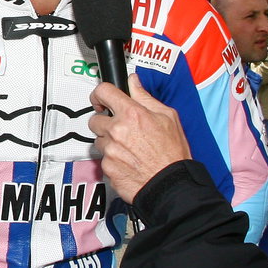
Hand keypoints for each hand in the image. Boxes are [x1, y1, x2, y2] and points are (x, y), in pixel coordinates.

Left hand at [89, 76, 190, 201]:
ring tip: (130, 149)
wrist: (171, 184)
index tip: (101, 100)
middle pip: (95, 120)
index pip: (103, 92)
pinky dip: (113, 160)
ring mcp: (110, 150)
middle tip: (122, 130)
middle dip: (106, 123)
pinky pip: (103, 159)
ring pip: (99, 141)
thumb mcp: (168, 117)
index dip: (100, 94)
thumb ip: (145, 97)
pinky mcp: (106, 168)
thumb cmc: (172, 154)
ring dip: (109, 143)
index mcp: (132, 114)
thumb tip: (133, 82)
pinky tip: (129, 162)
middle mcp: (117, 131)